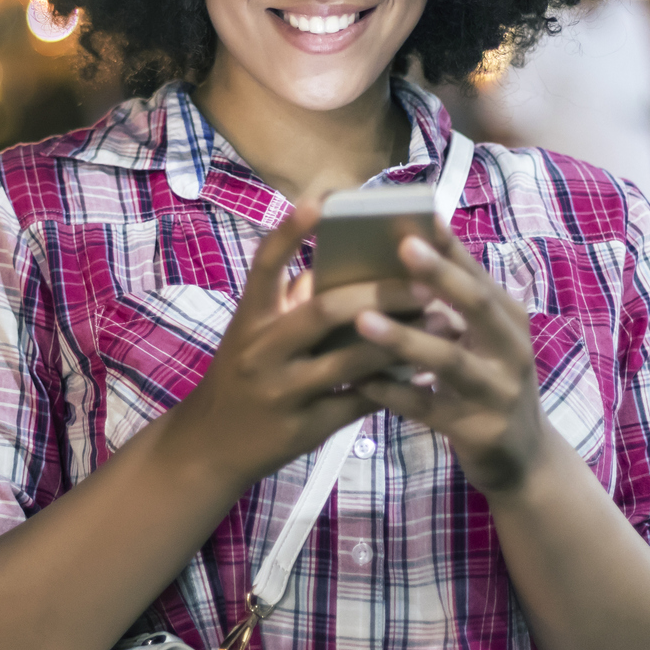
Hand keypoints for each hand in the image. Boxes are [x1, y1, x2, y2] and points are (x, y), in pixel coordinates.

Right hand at [158, 202, 417, 495]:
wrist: (208, 447)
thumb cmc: (240, 378)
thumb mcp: (251, 335)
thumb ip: (289, 300)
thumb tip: (338, 264)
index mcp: (250, 318)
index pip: (266, 264)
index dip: (291, 231)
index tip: (323, 202)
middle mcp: (262, 350)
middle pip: (324, 311)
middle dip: (380, 294)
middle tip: (426, 282)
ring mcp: (282, 390)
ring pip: (350, 359)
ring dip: (401, 339)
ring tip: (441, 322)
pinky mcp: (304, 427)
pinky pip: (357, 401)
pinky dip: (392, 385)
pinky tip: (424, 371)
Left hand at [350, 229, 550, 496]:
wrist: (525, 462)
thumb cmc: (491, 386)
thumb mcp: (486, 342)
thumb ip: (455, 307)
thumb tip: (407, 253)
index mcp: (509, 320)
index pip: (478, 273)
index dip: (450, 245)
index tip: (420, 213)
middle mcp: (511, 350)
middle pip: (475, 305)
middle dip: (439, 274)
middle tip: (403, 246)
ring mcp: (497, 392)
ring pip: (449, 360)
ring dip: (404, 338)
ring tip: (362, 320)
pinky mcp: (477, 430)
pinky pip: (428, 409)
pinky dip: (393, 394)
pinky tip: (359, 382)